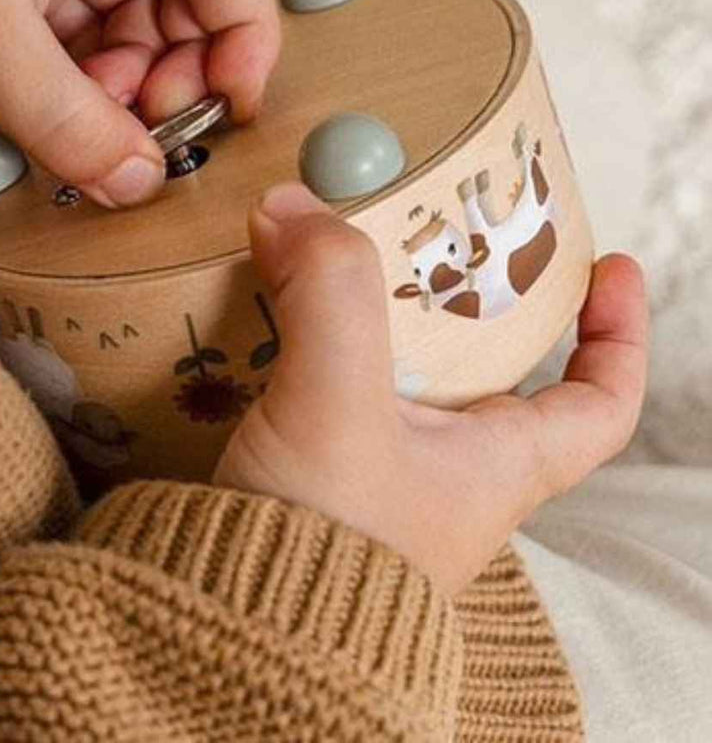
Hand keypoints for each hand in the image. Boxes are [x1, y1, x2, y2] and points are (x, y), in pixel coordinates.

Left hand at [0, 0, 279, 207]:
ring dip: (128, 94)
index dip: (242, 31)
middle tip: (155, 137)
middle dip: (176, 73)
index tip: (236, 106)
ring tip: (99, 136)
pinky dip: (88, 96)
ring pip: (134, 31)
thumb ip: (71, 120)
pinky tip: (73, 131)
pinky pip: (85, 50)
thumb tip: (141, 183)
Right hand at [214, 182, 647, 594]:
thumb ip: (330, 296)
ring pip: (395, 371)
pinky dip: (305, 342)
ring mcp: (376, 473)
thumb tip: (298, 208)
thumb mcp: (339, 407)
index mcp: (494, 464)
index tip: (607, 264)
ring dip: (370, 311)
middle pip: (488, 367)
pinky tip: (268, 312)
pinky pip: (324, 386)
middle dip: (469, 294)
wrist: (230, 638)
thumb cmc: (319, 553)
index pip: (599, 404)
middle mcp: (444, 471)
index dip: (616, 331)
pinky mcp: (313, 471)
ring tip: (337, 252)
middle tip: (435, 230)